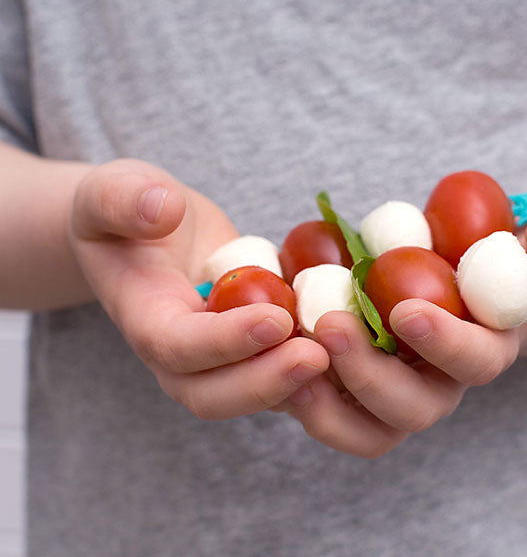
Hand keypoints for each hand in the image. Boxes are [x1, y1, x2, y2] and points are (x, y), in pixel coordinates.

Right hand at [69, 158, 328, 418]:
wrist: (148, 236)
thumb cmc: (129, 213)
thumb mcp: (112, 191)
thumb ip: (125, 199)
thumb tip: (160, 209)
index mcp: (144, 318)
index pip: (178, 347)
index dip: (225, 341)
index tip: (275, 317)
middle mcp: (179, 354)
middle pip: (214, 394)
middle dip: (266, 381)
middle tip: (317, 355)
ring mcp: (217, 359)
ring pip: (254, 394)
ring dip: (298, 385)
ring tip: (343, 356)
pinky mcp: (251, 351)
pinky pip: (281, 375)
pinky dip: (317, 374)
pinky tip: (353, 348)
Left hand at [280, 207, 526, 456]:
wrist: (465, 290)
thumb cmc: (496, 269)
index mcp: (485, 352)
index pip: (475, 363)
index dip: (445, 344)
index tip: (407, 311)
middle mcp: (441, 386)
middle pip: (413, 410)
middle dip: (371, 375)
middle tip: (330, 324)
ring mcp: (396, 396)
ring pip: (368, 430)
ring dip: (330, 402)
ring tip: (296, 355)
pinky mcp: (355, 392)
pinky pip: (331, 416)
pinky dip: (304, 399)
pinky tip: (277, 357)